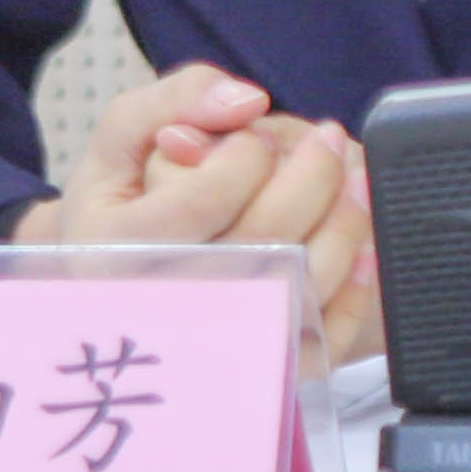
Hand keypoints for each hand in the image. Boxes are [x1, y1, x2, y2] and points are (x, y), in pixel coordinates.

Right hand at [10, 67, 384, 364]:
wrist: (108, 294)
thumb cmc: (120, 209)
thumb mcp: (121, 139)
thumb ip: (177, 97)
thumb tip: (247, 100)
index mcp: (119, 249)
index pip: (207, 195)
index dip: (249, 152)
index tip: (256, 135)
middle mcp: (166, 309)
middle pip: (266, 239)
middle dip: (314, 175)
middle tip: (329, 139)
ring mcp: (215, 348)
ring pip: (303, 285)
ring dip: (345, 223)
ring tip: (354, 180)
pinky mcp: (258, 373)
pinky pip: (322, 335)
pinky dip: (356, 288)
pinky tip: (361, 247)